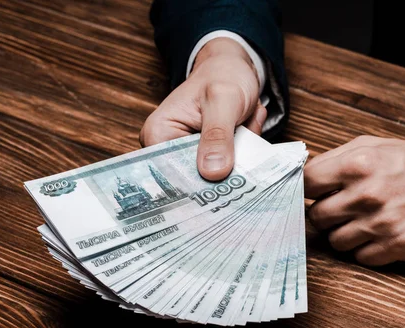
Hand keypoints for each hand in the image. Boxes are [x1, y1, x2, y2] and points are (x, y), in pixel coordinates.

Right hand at [141, 38, 266, 180]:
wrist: (234, 68)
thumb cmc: (223, 76)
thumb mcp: (223, 100)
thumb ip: (217, 135)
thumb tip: (213, 172)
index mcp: (158, 135)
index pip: (173, 174)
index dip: (200, 182)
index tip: (226, 175)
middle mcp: (168, 149)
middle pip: (199, 179)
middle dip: (228, 162)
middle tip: (241, 132)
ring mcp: (190, 155)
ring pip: (220, 175)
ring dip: (241, 153)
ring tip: (244, 122)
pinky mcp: (210, 157)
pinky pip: (232, 167)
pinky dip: (245, 150)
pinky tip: (246, 126)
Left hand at [305, 136, 404, 265]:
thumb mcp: (381, 146)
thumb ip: (339, 158)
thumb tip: (305, 173)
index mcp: (359, 164)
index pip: (305, 183)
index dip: (302, 191)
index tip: (307, 195)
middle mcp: (366, 195)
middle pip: (316, 217)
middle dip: (326, 214)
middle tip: (342, 209)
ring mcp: (382, 224)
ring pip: (335, 242)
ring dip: (345, 234)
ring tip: (366, 221)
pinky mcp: (397, 247)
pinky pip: (360, 258)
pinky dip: (366, 249)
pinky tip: (382, 235)